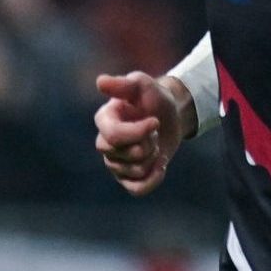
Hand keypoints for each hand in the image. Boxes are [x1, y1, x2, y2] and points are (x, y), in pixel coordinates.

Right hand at [93, 72, 186, 195]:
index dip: (138, 132)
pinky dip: (152, 180)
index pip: (114, 136)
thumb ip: (123, 84)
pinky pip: (137, 189)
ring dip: (153, 157)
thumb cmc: (154, 98)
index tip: (155, 121)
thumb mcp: (142, 86)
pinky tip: (162, 166)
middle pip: (126, 155)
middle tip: (154, 131)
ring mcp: (115, 162)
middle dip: (148, 144)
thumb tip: (100, 81)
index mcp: (104, 121)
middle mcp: (105, 143)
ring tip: (155, 143)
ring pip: (134, 171)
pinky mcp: (128, 176)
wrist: (170, 115)